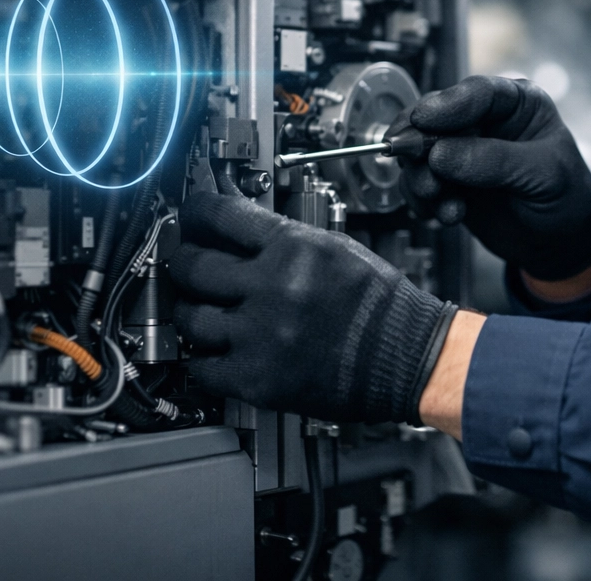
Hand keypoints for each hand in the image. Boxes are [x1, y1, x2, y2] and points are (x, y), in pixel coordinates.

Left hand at [169, 192, 456, 423]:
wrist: (408, 357)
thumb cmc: (381, 305)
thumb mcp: (335, 248)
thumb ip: (284, 239)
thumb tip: (240, 230)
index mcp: (295, 249)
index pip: (221, 214)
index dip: (196, 210)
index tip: (189, 214)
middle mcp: (273, 288)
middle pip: (193, 265)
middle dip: (182, 260)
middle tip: (184, 262)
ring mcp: (260, 336)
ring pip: (189, 317)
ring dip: (188, 312)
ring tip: (198, 310)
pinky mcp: (257, 379)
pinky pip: (202, 366)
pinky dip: (202, 358)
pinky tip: (212, 350)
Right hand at [387, 75, 590, 281]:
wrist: (562, 242)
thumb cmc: (567, 196)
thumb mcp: (544, 173)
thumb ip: (496, 161)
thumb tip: (441, 154)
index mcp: (517, 104)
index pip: (478, 93)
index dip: (448, 104)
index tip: (424, 119)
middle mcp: (484, 122)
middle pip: (436, 118)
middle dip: (420, 142)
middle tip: (415, 162)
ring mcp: (462, 152)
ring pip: (419, 152)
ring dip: (420, 176)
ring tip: (437, 196)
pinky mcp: (448, 182)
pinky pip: (418, 184)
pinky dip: (424, 201)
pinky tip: (447, 215)